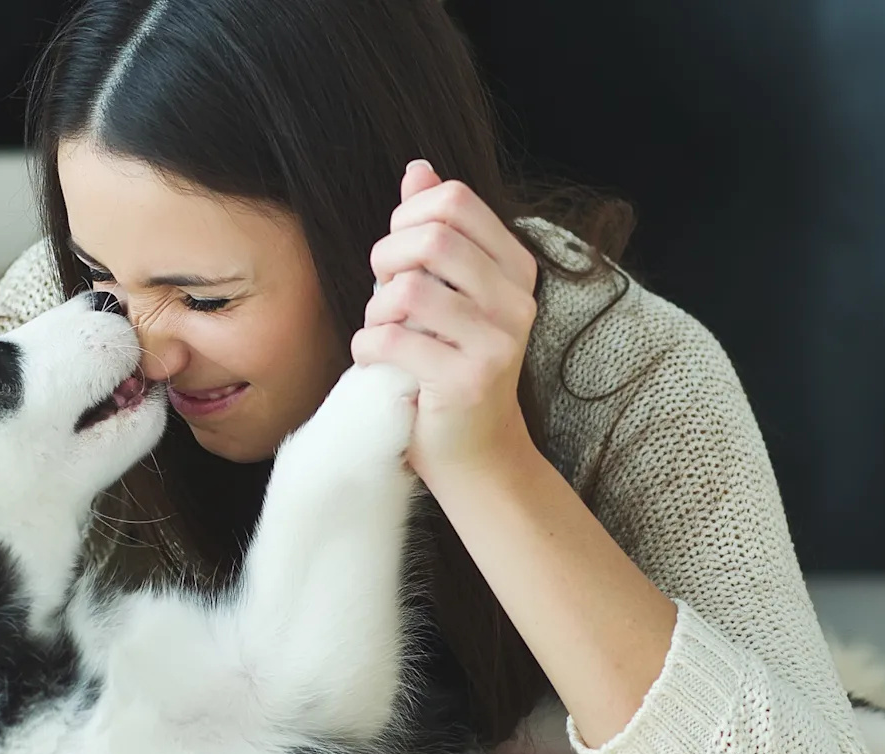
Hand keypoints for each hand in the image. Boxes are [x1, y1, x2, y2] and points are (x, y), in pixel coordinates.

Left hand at [352, 159, 541, 482]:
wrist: (476, 453)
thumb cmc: (451, 365)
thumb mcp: (449, 292)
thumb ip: (436, 230)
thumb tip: (419, 168)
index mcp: (516, 268)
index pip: (454, 200)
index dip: (407, 217)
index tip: (399, 257)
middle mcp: (516, 301)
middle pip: (430, 238)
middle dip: (386, 260)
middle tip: (384, 295)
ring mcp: (497, 343)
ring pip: (407, 291)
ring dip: (376, 312)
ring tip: (384, 334)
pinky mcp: (467, 382)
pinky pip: (391, 341)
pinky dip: (368, 348)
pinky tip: (378, 362)